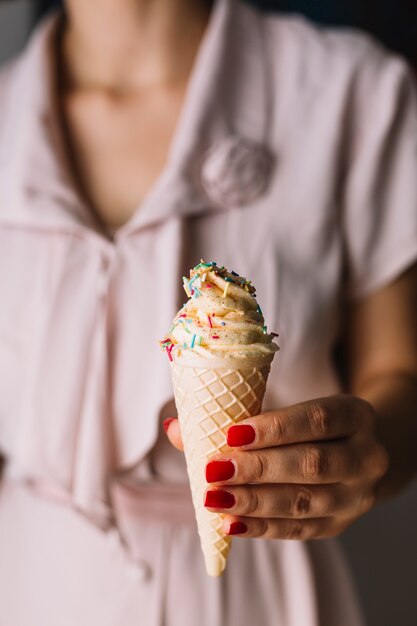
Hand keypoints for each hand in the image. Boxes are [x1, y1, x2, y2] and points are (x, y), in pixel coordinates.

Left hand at [164, 395, 388, 539]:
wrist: (359, 452)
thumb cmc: (311, 425)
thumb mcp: (292, 410)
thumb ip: (238, 417)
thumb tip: (173, 428)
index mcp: (356, 416)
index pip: (318, 420)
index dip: (275, 428)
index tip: (231, 433)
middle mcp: (366, 457)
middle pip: (311, 464)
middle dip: (258, 469)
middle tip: (213, 470)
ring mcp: (356, 497)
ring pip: (304, 502)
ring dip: (254, 502)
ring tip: (214, 499)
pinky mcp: (339, 525)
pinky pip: (298, 530)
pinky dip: (261, 528)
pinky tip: (230, 523)